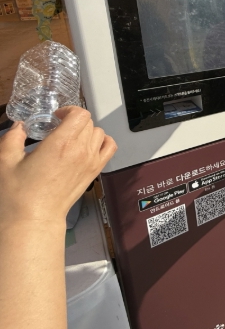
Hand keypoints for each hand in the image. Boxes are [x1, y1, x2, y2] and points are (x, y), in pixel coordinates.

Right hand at [0, 106, 116, 228]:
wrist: (35, 218)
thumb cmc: (20, 195)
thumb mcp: (6, 162)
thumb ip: (12, 138)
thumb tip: (18, 126)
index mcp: (60, 143)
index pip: (80, 114)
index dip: (69, 110)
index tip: (57, 116)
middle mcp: (80, 150)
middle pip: (88, 122)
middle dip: (73, 121)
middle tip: (59, 128)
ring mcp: (90, 161)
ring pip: (99, 133)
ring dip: (86, 131)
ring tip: (71, 138)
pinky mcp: (94, 172)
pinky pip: (110, 148)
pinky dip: (103, 142)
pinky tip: (89, 145)